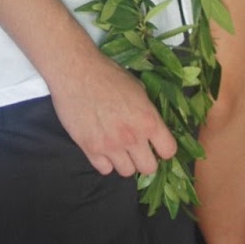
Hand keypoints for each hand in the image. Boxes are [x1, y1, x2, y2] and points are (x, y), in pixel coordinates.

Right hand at [48, 50, 176, 177]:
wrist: (76, 71)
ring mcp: (110, 145)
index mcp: (148, 120)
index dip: (163, 149)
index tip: (157, 145)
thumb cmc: (108, 74)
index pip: (168, 151)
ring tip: (117, 147)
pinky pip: (104, 169)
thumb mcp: (137, 88)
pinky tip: (102, 147)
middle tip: (137, 148)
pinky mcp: (90, 149)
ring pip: (126, 172)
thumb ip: (146, 111)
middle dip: (145, 159)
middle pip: (149, 168)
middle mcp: (132, 137)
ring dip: (124, 161)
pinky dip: (104, 161)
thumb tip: (150, 125)